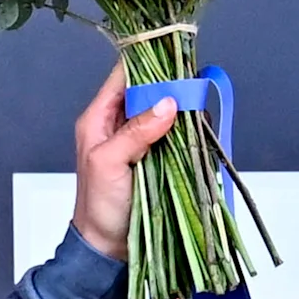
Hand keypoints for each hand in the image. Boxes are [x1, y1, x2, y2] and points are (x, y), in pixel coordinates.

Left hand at [70, 66, 181, 261]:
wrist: (108, 246)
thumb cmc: (99, 206)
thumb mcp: (109, 164)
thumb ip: (134, 133)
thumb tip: (167, 103)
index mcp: (98, 119)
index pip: (122, 77)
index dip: (145, 62)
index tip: (172, 53)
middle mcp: (118, 124)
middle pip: (147, 90)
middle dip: (169, 84)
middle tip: (193, 81)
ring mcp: (139, 140)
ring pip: (164, 111)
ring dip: (181, 107)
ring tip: (199, 101)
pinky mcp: (157, 156)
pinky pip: (174, 133)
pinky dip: (186, 128)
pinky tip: (199, 125)